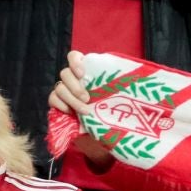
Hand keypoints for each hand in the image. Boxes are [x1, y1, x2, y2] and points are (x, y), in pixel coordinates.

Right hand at [47, 50, 113, 167]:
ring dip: (71, 100)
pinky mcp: (57, 104)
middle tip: (88, 99)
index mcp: (87, 72)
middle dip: (76, 87)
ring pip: (59, 87)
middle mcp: (73, 79)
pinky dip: (61, 106)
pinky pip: (53, 99)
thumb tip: (137, 79)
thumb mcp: (119, 97)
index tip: (83, 74)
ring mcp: (64, 91)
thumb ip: (121, 85)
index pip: (74, 57)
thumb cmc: (113, 111)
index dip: (75, 62)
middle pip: (65, 73)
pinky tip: (71, 114)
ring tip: (85, 112)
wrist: (103, 133)